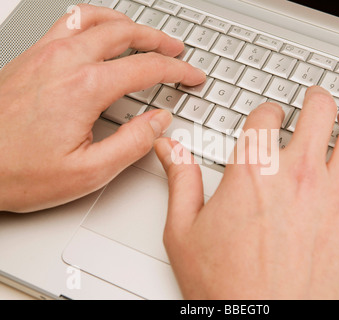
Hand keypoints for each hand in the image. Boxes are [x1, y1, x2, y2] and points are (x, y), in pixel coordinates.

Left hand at [0, 4, 204, 212]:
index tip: (191, 76)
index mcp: (85, 88)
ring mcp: (44, 54)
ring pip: (95, 19)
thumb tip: (159, 121)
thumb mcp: (89, 172)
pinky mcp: (29, 57)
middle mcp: (64, 61)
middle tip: (177, 51)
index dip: (177, 71)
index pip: (146, 68)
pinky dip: (94, 21)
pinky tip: (99, 34)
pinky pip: (68, 22)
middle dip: (158, 40)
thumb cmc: (18, 172)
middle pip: (124, 33)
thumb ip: (133, 143)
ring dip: (127, 23)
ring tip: (144, 35)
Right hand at [155, 86, 338, 299]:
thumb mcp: (184, 231)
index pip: (265, 116)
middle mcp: (299, 176)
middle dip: (315, 100)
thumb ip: (180, 180)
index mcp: (254, 171)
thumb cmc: (226, 287)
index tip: (268, 116)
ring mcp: (337, 199)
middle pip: (319, 111)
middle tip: (313, 100)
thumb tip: (169, 148)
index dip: (266, 111)